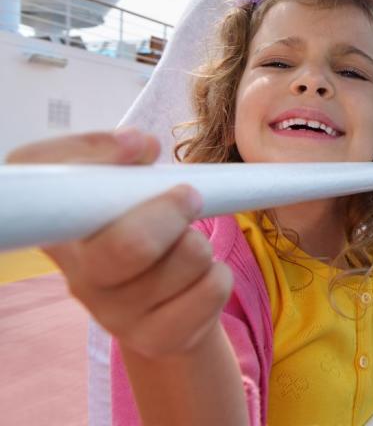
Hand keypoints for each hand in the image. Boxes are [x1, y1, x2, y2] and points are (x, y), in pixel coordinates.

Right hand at [6, 130, 232, 358]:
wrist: (161, 312)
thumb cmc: (142, 232)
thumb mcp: (129, 189)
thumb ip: (124, 158)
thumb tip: (139, 146)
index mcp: (60, 224)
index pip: (38, 176)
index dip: (91, 154)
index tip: (142, 148)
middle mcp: (76, 273)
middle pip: (129, 245)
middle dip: (174, 211)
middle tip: (188, 198)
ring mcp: (112, 314)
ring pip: (188, 259)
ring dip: (201, 242)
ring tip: (187, 245)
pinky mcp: (153, 339)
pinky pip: (212, 290)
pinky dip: (220, 273)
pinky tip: (200, 277)